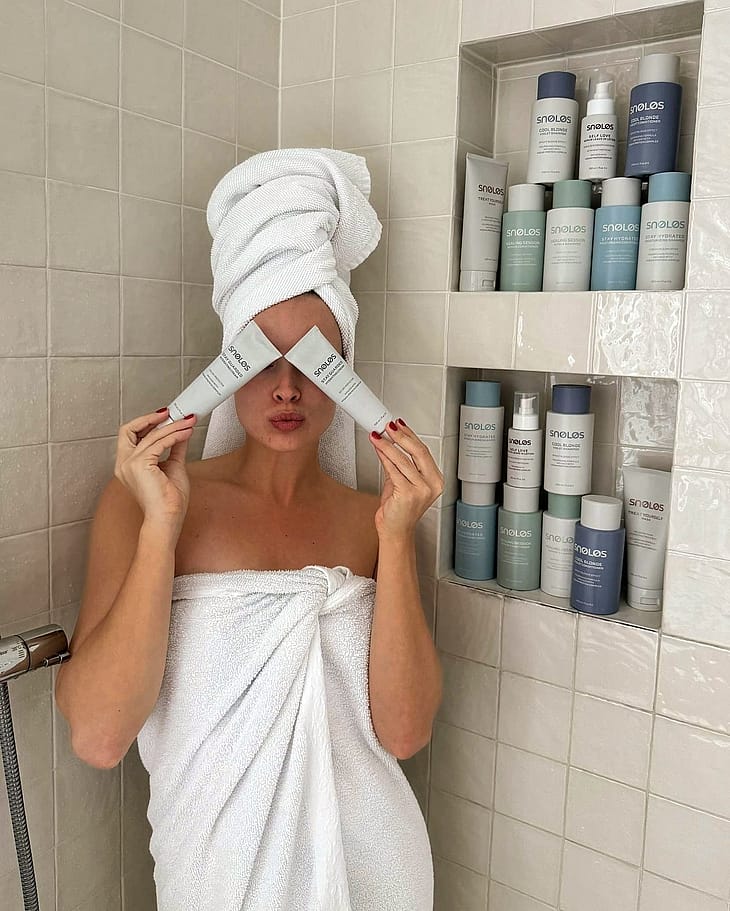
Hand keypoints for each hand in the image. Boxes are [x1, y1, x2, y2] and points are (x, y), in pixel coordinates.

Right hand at [114, 409, 196, 537]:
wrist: (167, 519)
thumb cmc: (168, 501)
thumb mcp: (173, 466)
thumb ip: (174, 448)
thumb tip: (181, 432)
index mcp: (127, 465)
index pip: (131, 435)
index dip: (147, 423)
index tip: (166, 417)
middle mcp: (124, 463)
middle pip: (129, 429)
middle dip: (150, 418)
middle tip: (172, 413)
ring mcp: (129, 464)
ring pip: (151, 435)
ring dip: (173, 426)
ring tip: (189, 423)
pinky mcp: (139, 465)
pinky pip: (159, 442)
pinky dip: (175, 435)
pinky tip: (186, 433)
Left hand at [370, 419, 443, 540]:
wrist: (395, 532)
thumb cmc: (398, 511)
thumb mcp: (400, 482)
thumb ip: (398, 464)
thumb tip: (389, 442)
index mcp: (435, 480)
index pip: (424, 451)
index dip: (410, 435)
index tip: (398, 425)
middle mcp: (432, 485)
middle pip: (418, 452)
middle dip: (401, 436)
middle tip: (387, 426)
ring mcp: (422, 490)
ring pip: (403, 460)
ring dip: (388, 445)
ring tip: (377, 436)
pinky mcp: (408, 494)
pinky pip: (394, 470)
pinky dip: (384, 457)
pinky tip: (378, 450)